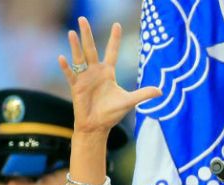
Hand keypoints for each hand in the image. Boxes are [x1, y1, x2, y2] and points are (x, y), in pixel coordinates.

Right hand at [57, 17, 160, 135]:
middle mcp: (95, 71)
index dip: (114, 39)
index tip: (117, 24)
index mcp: (108, 72)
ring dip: (75, 46)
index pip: (112, 51)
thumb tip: (161, 91)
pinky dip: (66, 67)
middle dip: (87, 34)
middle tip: (82, 18)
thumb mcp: (129, 101)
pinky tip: (62, 58)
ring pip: (79, 58)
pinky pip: (70, 75)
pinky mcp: (76, 87)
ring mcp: (84, 78)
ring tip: (72, 32)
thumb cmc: (111, 113)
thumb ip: (143, 94)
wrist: (97, 126)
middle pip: (91, 49)